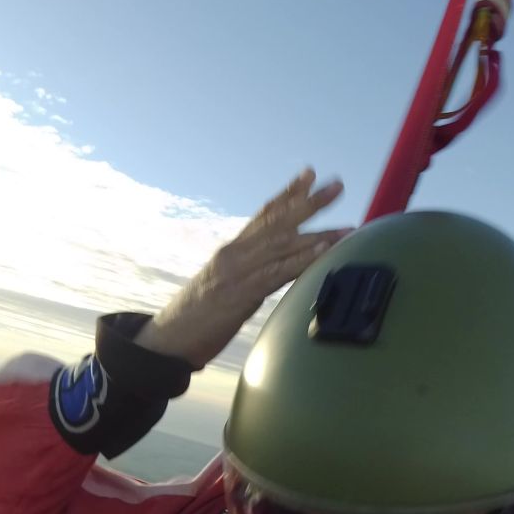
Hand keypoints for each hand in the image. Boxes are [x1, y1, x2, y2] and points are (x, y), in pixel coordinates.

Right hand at [136, 168, 351, 368]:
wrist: (167, 339)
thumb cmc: (197, 316)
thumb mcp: (225, 285)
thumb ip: (249, 271)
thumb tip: (278, 268)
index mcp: (232, 250)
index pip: (263, 214)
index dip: (288, 193)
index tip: (310, 174)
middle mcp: (235, 253)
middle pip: (277, 221)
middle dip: (309, 202)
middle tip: (337, 185)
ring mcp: (237, 271)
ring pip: (282, 244)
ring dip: (318, 233)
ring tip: (346, 226)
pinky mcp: (241, 294)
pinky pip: (277, 272)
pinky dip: (302, 259)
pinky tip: (321, 250)